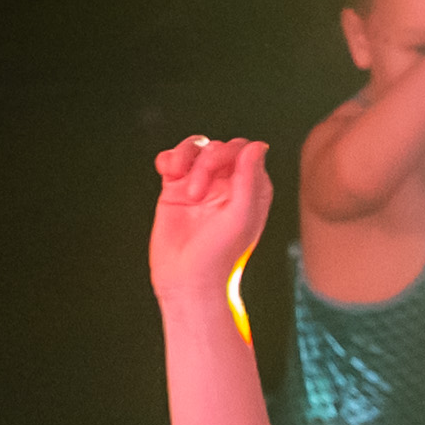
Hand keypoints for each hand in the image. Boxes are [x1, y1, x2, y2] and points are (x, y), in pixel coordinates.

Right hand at [149, 135, 271, 303]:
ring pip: (195, 148)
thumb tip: (258, 145)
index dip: (228, 156)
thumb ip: (250, 180)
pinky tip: (166, 172)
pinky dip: (168, 158)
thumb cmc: (220, 254)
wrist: (186, 279)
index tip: (217, 182)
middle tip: (195, 195)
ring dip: (183, 156)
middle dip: (205, 163)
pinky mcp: (175, 189)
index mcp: (252, 189)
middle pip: (218, 148)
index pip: (244, 151)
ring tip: (175, 178)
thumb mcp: (240, 217)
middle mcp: (229, 184)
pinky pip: (172, 159)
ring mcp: (201, 184)